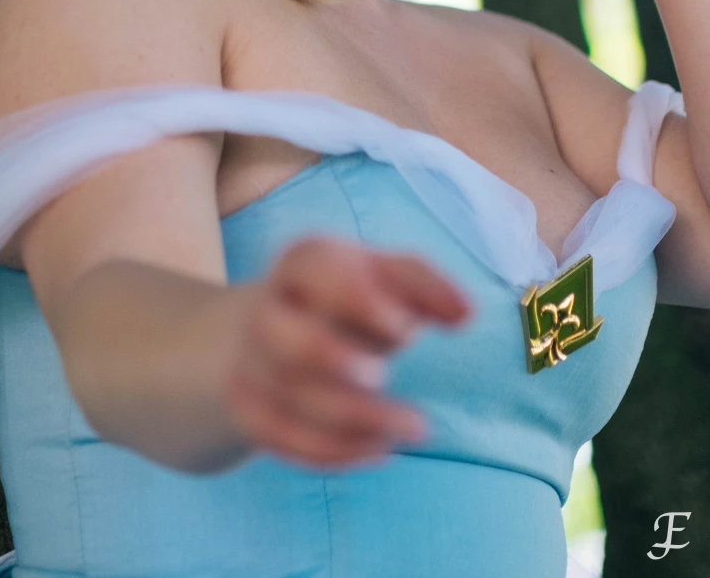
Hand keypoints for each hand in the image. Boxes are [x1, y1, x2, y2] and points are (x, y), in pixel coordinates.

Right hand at [221, 236, 471, 470]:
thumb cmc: (351, 298)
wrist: (275, 326)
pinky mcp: (247, 406)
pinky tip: (381, 450)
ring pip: (291, 399)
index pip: (317, 269)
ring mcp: (251, 360)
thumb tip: (467, 315)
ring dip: (357, 421)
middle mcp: (267, 307)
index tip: (406, 327)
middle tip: (384, 375)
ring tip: (413, 428)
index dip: (363, 302)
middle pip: (289, 341)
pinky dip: (334, 453)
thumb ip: (427, 286)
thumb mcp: (386, 276)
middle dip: (338, 362)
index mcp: (302, 262)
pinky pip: (280, 438)